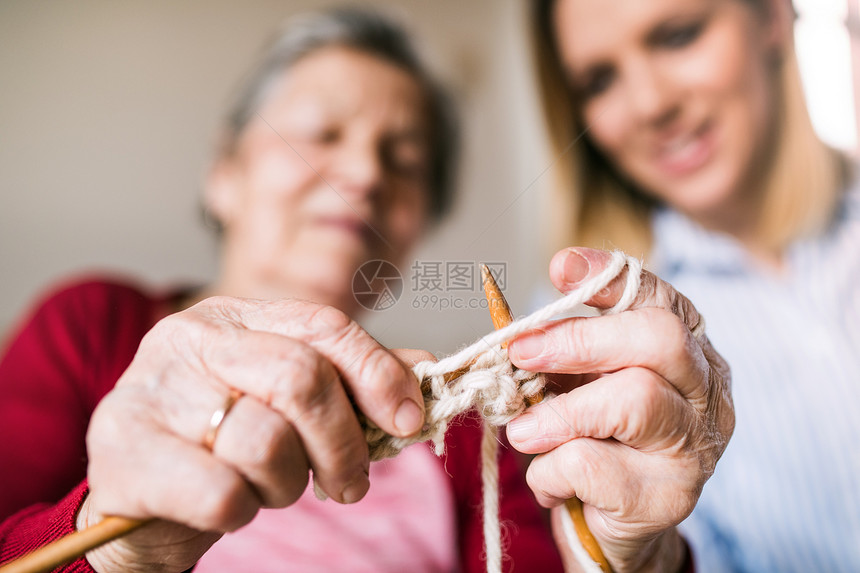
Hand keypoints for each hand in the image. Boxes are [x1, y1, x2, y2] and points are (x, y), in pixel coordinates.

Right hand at [80, 297, 425, 572]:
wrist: (142, 497)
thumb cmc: (225, 445)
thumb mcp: (290, 405)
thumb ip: (354, 382)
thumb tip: (426, 369)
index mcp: (235, 317)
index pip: (325, 327)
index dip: (378, 374)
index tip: (409, 419)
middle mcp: (189, 338)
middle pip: (302, 378)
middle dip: (344, 444)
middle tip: (350, 484)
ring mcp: (150, 389)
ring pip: (266, 440)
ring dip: (287, 483)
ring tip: (271, 487)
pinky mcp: (123, 450)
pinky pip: (221, 492)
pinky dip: (242, 511)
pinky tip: (230, 507)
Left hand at [505, 248, 733, 571]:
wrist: (612, 527)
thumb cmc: (595, 440)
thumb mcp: (577, 384)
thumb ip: (559, 353)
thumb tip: (517, 330)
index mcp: (686, 348)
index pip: (657, 297)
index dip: (609, 277)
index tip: (560, 267)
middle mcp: (705, 390)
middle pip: (659, 339)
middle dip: (579, 339)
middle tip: (521, 352)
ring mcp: (695, 445)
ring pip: (634, 400)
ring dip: (559, 414)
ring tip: (522, 431)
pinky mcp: (669, 497)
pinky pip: (597, 465)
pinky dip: (552, 471)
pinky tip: (549, 481)